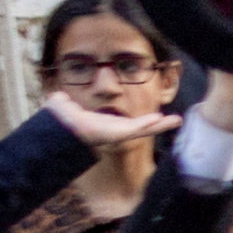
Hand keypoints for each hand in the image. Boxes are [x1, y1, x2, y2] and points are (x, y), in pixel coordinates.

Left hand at [35, 84, 164, 151]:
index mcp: (104, 125)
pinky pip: (135, 129)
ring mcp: (116, 133)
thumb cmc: (58, 119)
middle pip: (140, 127)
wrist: (55, 127)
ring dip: (160, 125)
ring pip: (142, 129)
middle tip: (176, 121)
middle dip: (158, 125)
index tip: (157, 117)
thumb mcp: (64, 105)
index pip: (127, 122)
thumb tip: (60, 97)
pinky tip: (160, 120)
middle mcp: (113, 130)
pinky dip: (147, 124)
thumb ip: (65, 101)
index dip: (142, 120)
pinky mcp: (117, 134)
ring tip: (176, 121)